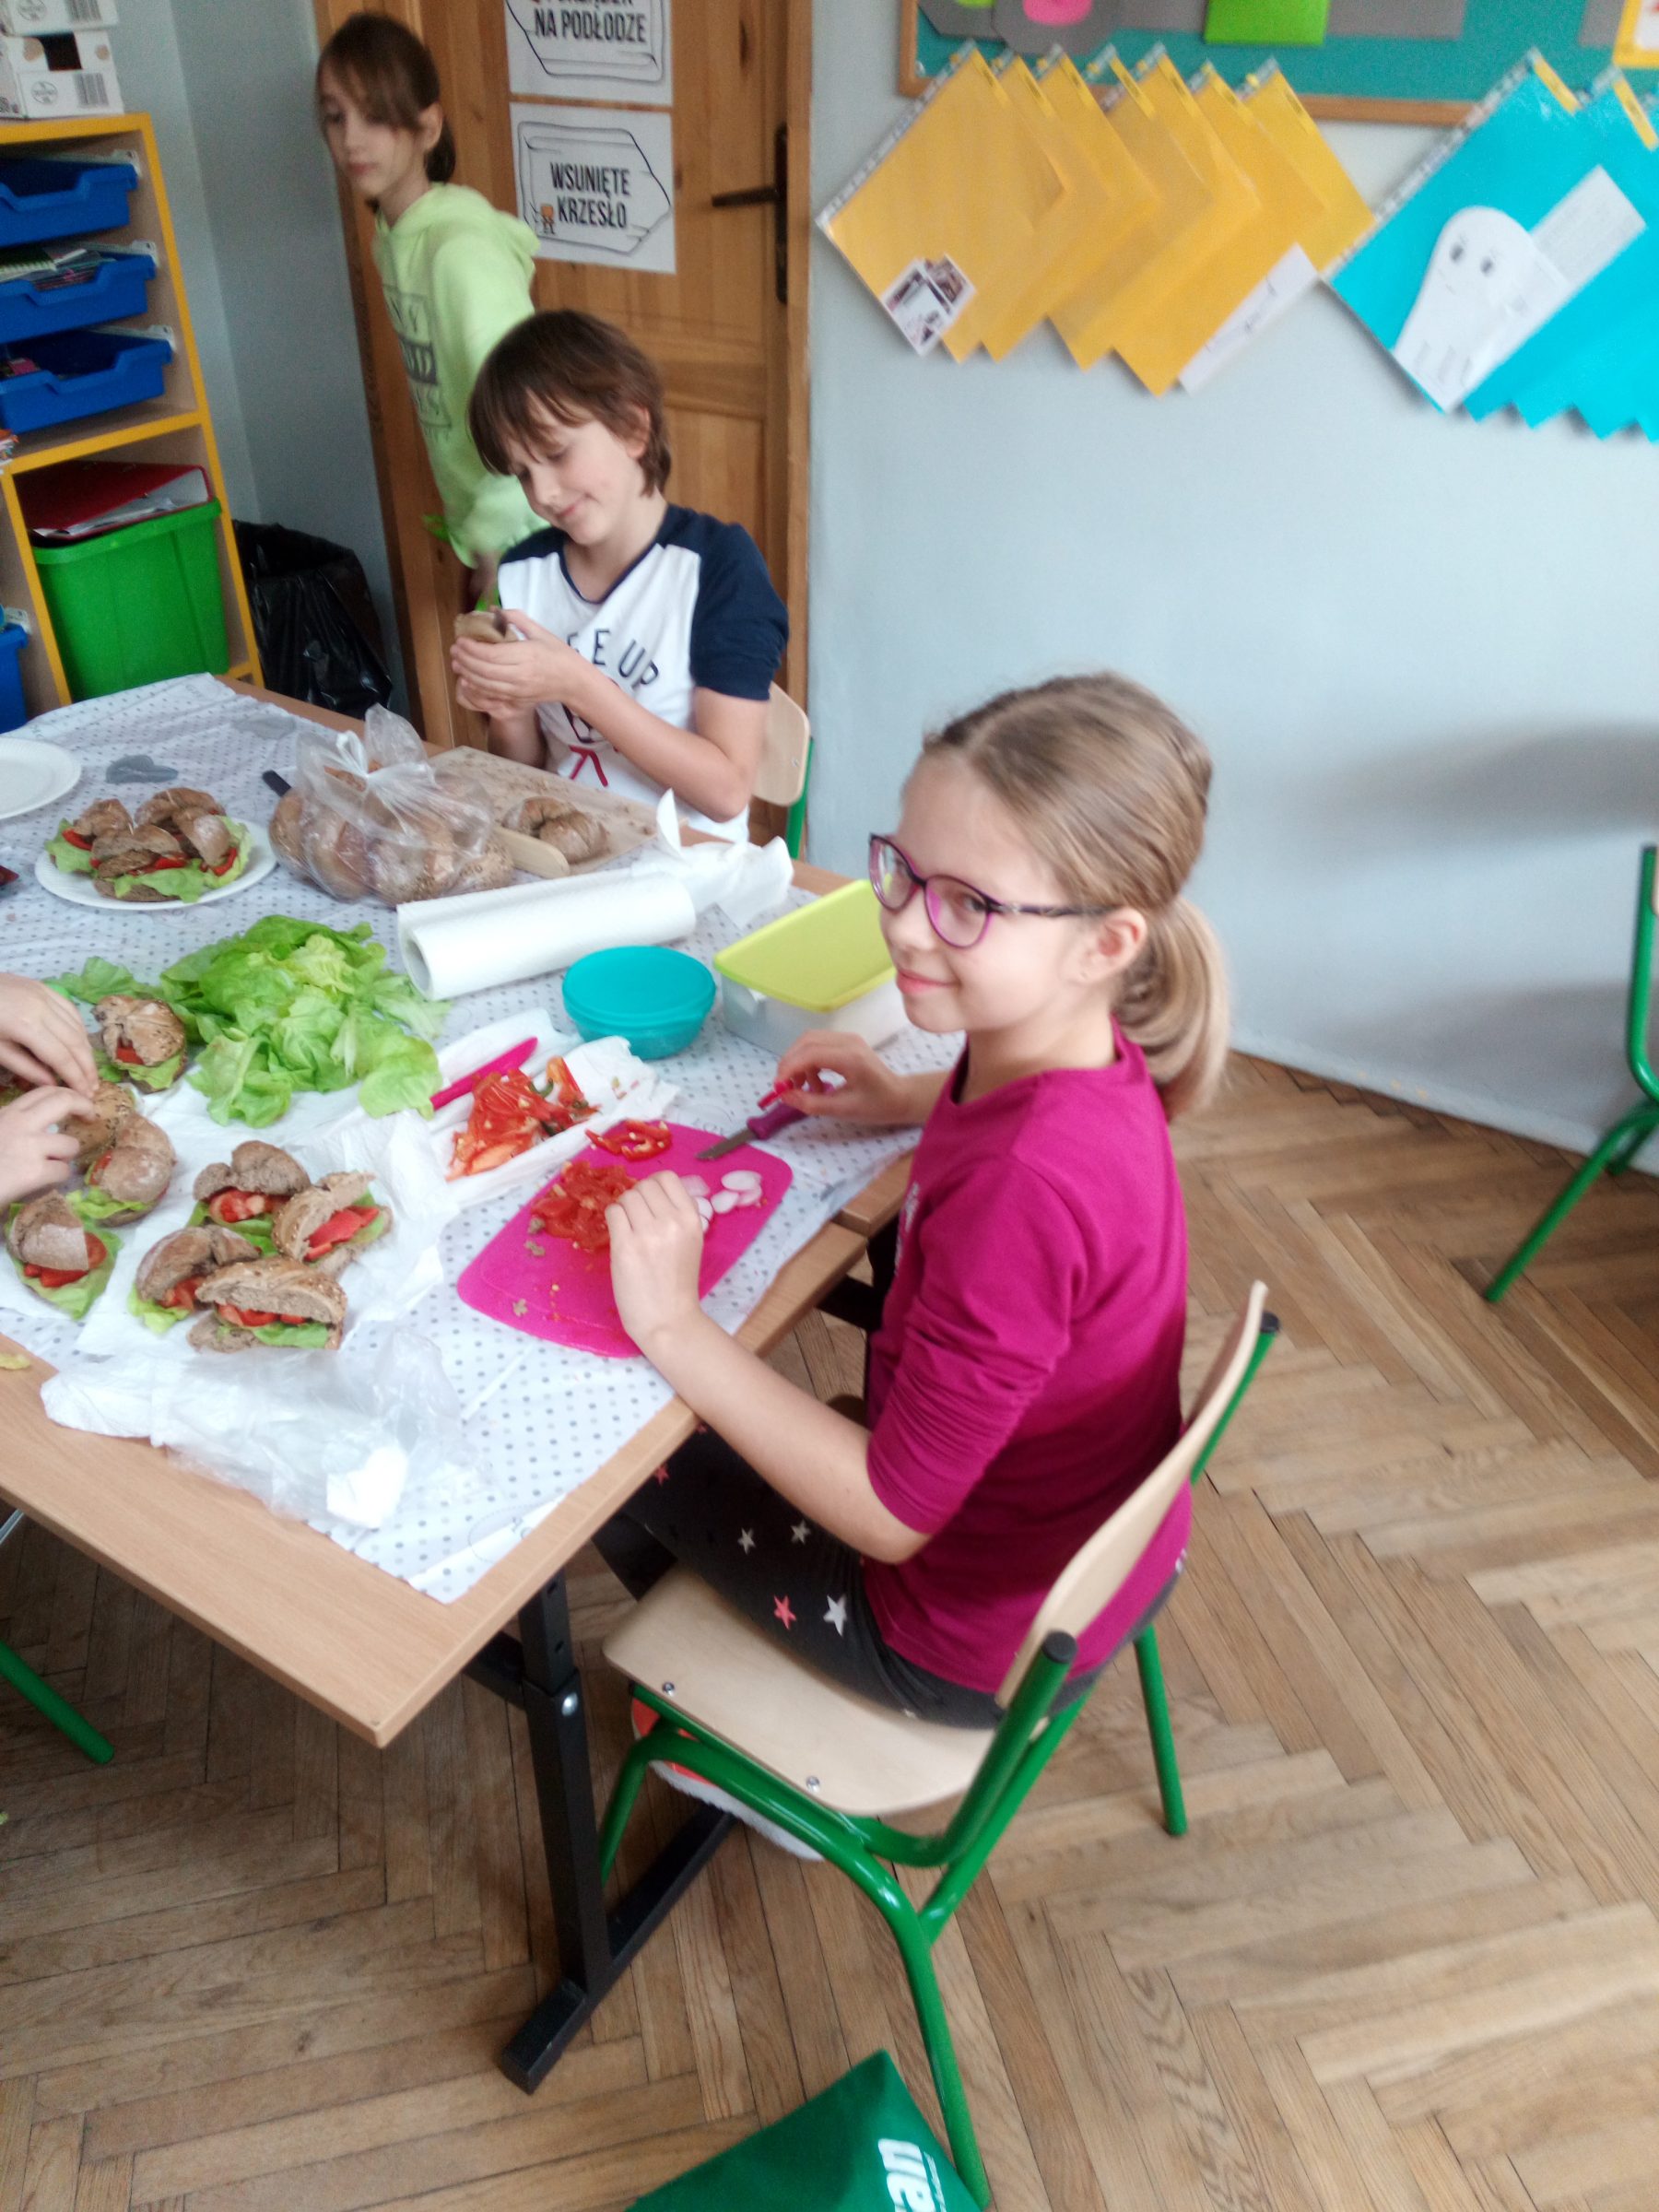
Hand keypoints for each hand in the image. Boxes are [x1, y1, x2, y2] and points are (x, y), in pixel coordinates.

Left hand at [0, 975, 95, 1095]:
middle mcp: (43, 1008)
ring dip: (86, 1050)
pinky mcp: (44, 988)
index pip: (61, 1057)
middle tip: (93, 1088)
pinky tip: (80, 1043)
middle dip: (87, 1067)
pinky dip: (79, 1029)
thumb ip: (24, 1067)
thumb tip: (52, 1084)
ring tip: (89, 1070)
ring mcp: (46, 995)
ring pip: (77, 1026)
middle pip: (75, 1042)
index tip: (85, 1095)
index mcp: (27, 1026)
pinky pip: (71, 1010)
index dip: (75, 1078)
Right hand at [0, 1086, 90, 1207]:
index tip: (76, 1102)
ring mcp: (29, 1146)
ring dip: (66, 1156)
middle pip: (64, 1101)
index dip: (66, 1093)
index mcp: (6, 1113)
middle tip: (90, 1117)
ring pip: (71, 1144)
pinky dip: (57, 1178)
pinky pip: (64, 1171)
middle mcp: (19, 1123)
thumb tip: (45, 1126)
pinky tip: (43, 1182)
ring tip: (51, 1164)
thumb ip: (14, 1125)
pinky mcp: (35, 1171)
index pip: (43, 1091)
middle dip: (84, 1106)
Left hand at [449, 611, 596, 717]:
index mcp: (526, 655)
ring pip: (485, 684)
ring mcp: (518, 690)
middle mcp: (520, 675)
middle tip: (454, 650)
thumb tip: (494, 609)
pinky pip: (492, 695)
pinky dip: (476, 687)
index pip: (491, 654)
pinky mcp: (517, 699)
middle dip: (465, 660)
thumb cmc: (559, 655)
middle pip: (484, 670)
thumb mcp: (541, 632)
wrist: (574, 682)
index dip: (472, 648)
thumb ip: (517, 619)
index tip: (460, 640)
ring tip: (456, 663)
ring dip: (467, 674)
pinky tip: (467, 679)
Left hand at [607, 1171, 707, 1355]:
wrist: (668, 1319)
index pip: (668, 1178)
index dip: (654, 1185)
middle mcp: (671, 1221)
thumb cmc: (678, 1283)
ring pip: (627, 1197)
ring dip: (624, 1209)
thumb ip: (678, 1214)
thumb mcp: (691, 1242)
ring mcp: (647, 1233)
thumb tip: (654, 1189)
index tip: (649, 1201)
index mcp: (692, 1219)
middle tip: (637, 1218)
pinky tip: (620, 1235)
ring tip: (628, 1228)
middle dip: (637, 1198)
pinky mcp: (625, 1246)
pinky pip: (613, 1212)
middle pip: (644, 1186)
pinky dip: (614, 1219)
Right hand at [776, 1033, 925, 1126]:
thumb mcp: (842, 1110)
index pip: (809, 1053)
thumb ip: (811, 1103)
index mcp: (850, 1058)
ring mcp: (847, 1038)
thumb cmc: (876, 1105)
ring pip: (809, 1041)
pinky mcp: (845, 1041)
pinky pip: (817, 1045)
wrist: (899, 1096)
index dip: (788, 1069)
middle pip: (806, 1042)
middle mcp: (847, 1041)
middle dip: (789, 1064)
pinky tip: (815, 1081)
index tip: (778, 1088)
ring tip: (804, 1088)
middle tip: (786, 1087)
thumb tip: (784, 1096)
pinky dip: (808, 1061)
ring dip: (798, 1062)